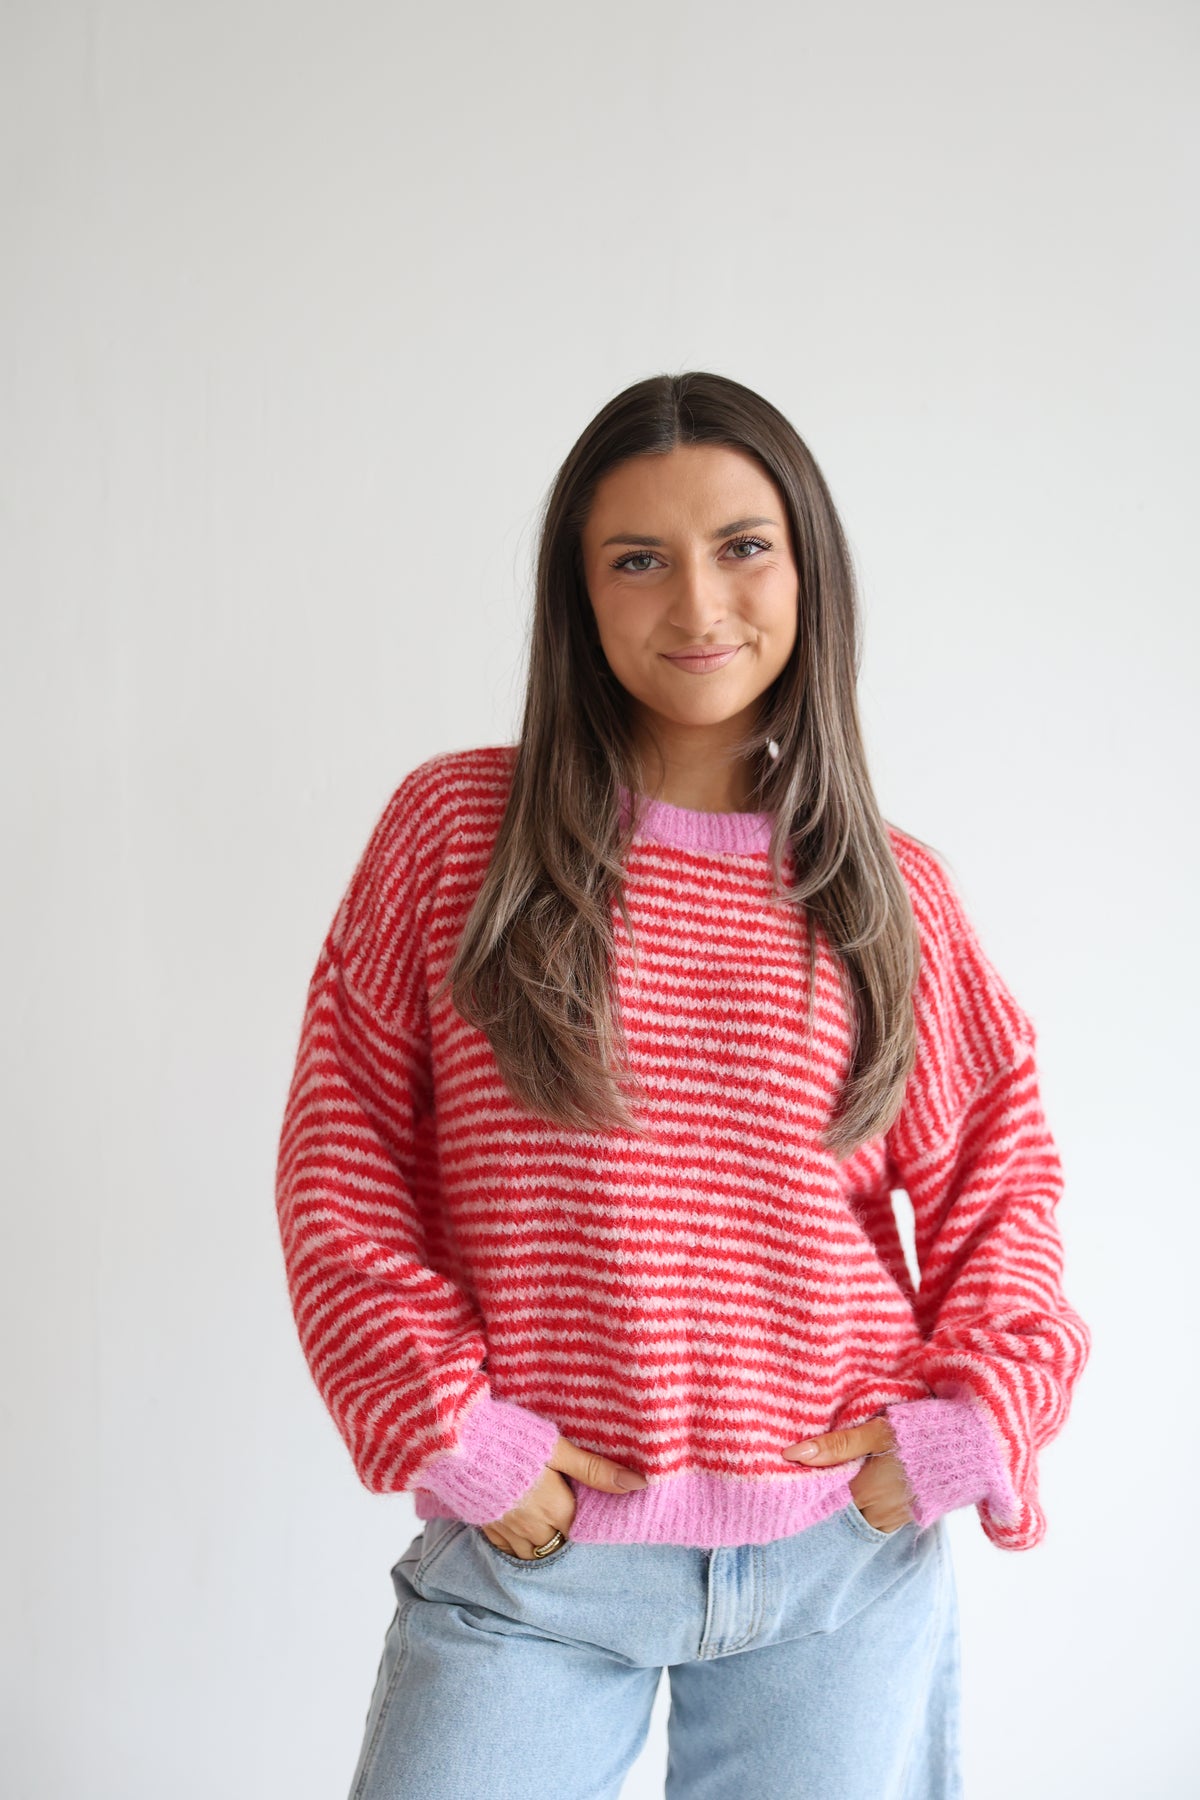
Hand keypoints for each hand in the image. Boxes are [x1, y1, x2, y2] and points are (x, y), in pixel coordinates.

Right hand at [480, 1433, 646, 1560]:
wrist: (457, 1444)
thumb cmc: (510, 1440)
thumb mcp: (557, 1449)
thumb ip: (595, 1469)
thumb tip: (639, 1484)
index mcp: (555, 1510)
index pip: (581, 1527)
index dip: (584, 1515)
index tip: (583, 1500)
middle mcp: (532, 1529)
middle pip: (557, 1542)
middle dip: (562, 1530)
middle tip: (563, 1506)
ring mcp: (506, 1531)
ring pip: (532, 1551)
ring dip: (540, 1540)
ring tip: (542, 1518)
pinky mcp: (485, 1526)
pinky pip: (506, 1547)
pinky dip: (515, 1540)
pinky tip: (516, 1521)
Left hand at [781, 1415, 914, 1534]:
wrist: (975, 1448)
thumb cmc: (923, 1435)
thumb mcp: (878, 1432)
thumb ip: (837, 1445)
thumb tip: (792, 1454)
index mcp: (864, 1492)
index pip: (826, 1493)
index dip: (817, 1478)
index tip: (806, 1465)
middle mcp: (879, 1513)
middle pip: (844, 1505)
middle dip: (836, 1489)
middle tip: (829, 1466)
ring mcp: (898, 1518)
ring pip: (863, 1511)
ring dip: (856, 1496)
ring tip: (857, 1470)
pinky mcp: (913, 1515)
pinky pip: (883, 1514)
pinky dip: (875, 1500)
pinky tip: (878, 1479)